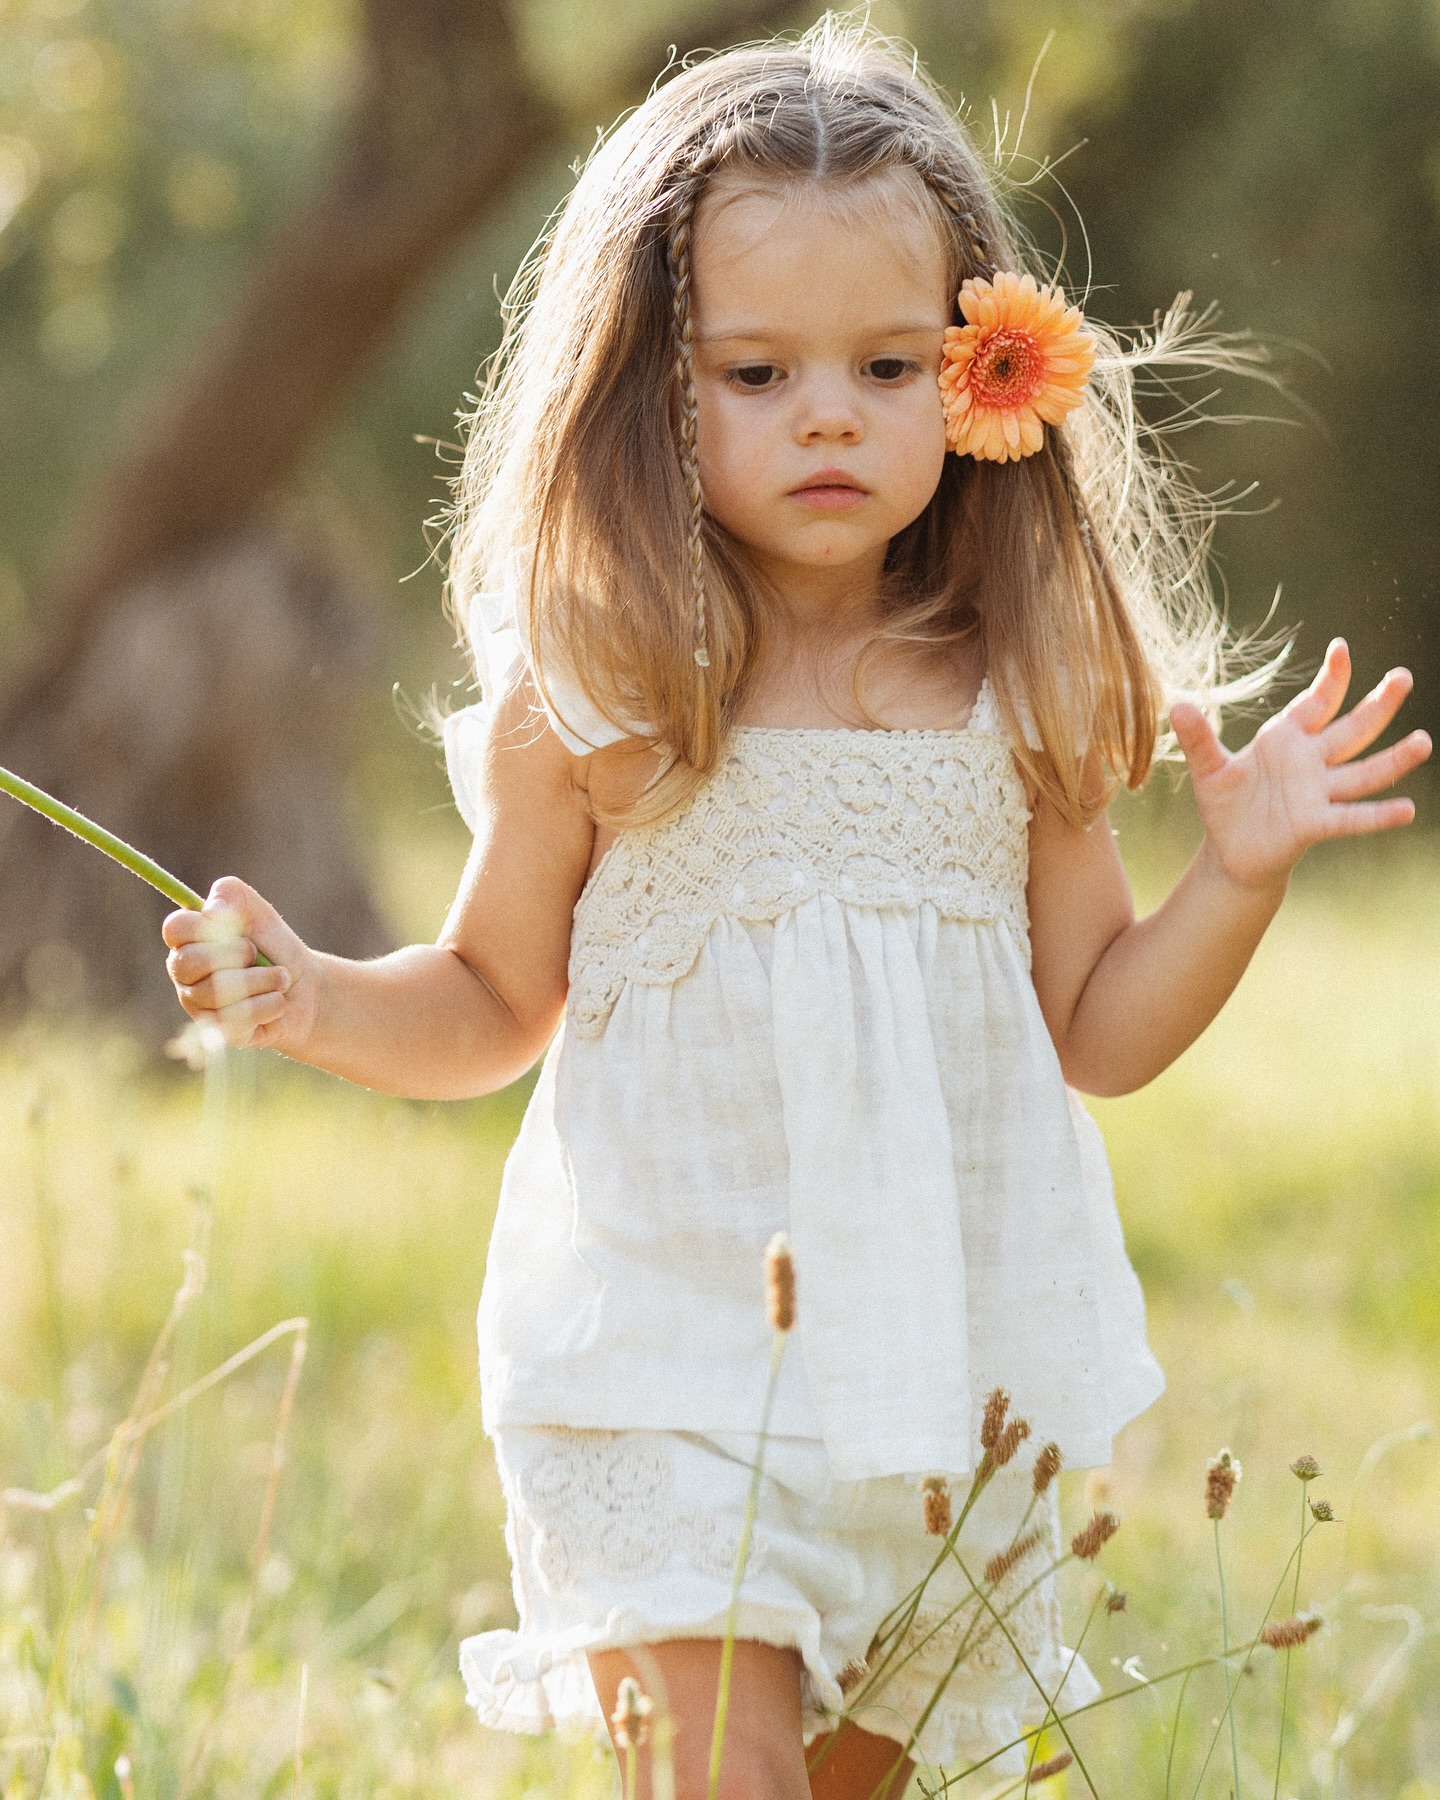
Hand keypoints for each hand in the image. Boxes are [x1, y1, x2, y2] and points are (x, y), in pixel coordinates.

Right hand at [162, 876, 317, 1051]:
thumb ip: (231, 895)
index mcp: (188, 941)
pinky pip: (240, 1017)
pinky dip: (271, 1004)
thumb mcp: (259, 911)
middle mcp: (186, 975)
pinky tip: (277, 1003)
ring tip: (280, 978)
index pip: (174, 929)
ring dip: (263, 979)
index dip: (204, 926)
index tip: (234, 927)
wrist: (306, 987)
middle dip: (237, 953)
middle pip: (190, 962)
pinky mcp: (220, 1032)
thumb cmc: (274, 946)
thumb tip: (212, 911)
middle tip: (257, 953)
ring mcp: (199, 1006)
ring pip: (218, 991)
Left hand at [1170, 638, 1431, 891]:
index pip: (1316, 703)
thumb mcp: (1209, 769)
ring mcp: (1317, 793)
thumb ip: (1198, 739)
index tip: (1341, 647)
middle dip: (1377, 704)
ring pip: (1362, 772)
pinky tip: (1407, 810)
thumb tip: (1176, 705)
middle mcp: (1310, 762)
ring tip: (1423, 741)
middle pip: (1351, 729)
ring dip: (1393, 759)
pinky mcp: (1315, 824)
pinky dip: (1378, 815)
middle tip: (1403, 677)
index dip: (1330, 678)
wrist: (1230, 853)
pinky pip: (1351, 817)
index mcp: (1286, 740)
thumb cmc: (1226, 805)